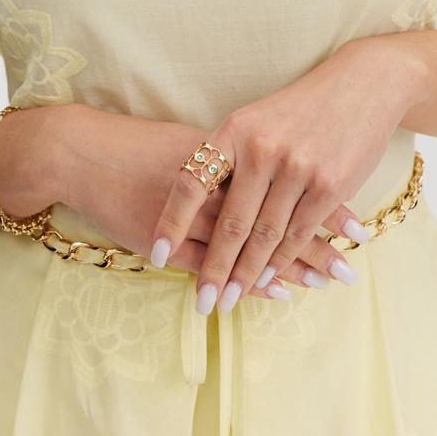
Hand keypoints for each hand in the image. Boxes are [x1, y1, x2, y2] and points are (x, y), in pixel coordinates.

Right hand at [46, 104, 353, 298]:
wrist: (82, 150)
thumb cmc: (138, 147)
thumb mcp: (192, 144)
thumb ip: (231, 160)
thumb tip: (271, 169)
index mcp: (227, 151)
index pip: (285, 182)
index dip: (320, 207)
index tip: (354, 227)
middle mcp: (216, 180)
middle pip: (276, 214)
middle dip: (316, 243)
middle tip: (349, 266)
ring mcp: (193, 211)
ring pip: (251, 242)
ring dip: (289, 264)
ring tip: (325, 282)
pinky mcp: (169, 237)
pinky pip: (219, 263)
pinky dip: (246, 276)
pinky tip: (273, 291)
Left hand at [148, 37, 422, 312]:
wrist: (360, 86)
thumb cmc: (300, 108)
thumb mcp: (256, 120)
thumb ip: (230, 157)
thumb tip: (198, 205)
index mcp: (234, 130)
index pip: (191, 183)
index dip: (171, 222)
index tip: (156, 254)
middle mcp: (262, 149)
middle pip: (230, 221)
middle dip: (214, 268)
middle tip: (201, 301)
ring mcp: (297, 167)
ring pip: (265, 235)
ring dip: (247, 274)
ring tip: (230, 300)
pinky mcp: (329, 184)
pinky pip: (299, 232)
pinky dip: (283, 260)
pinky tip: (272, 279)